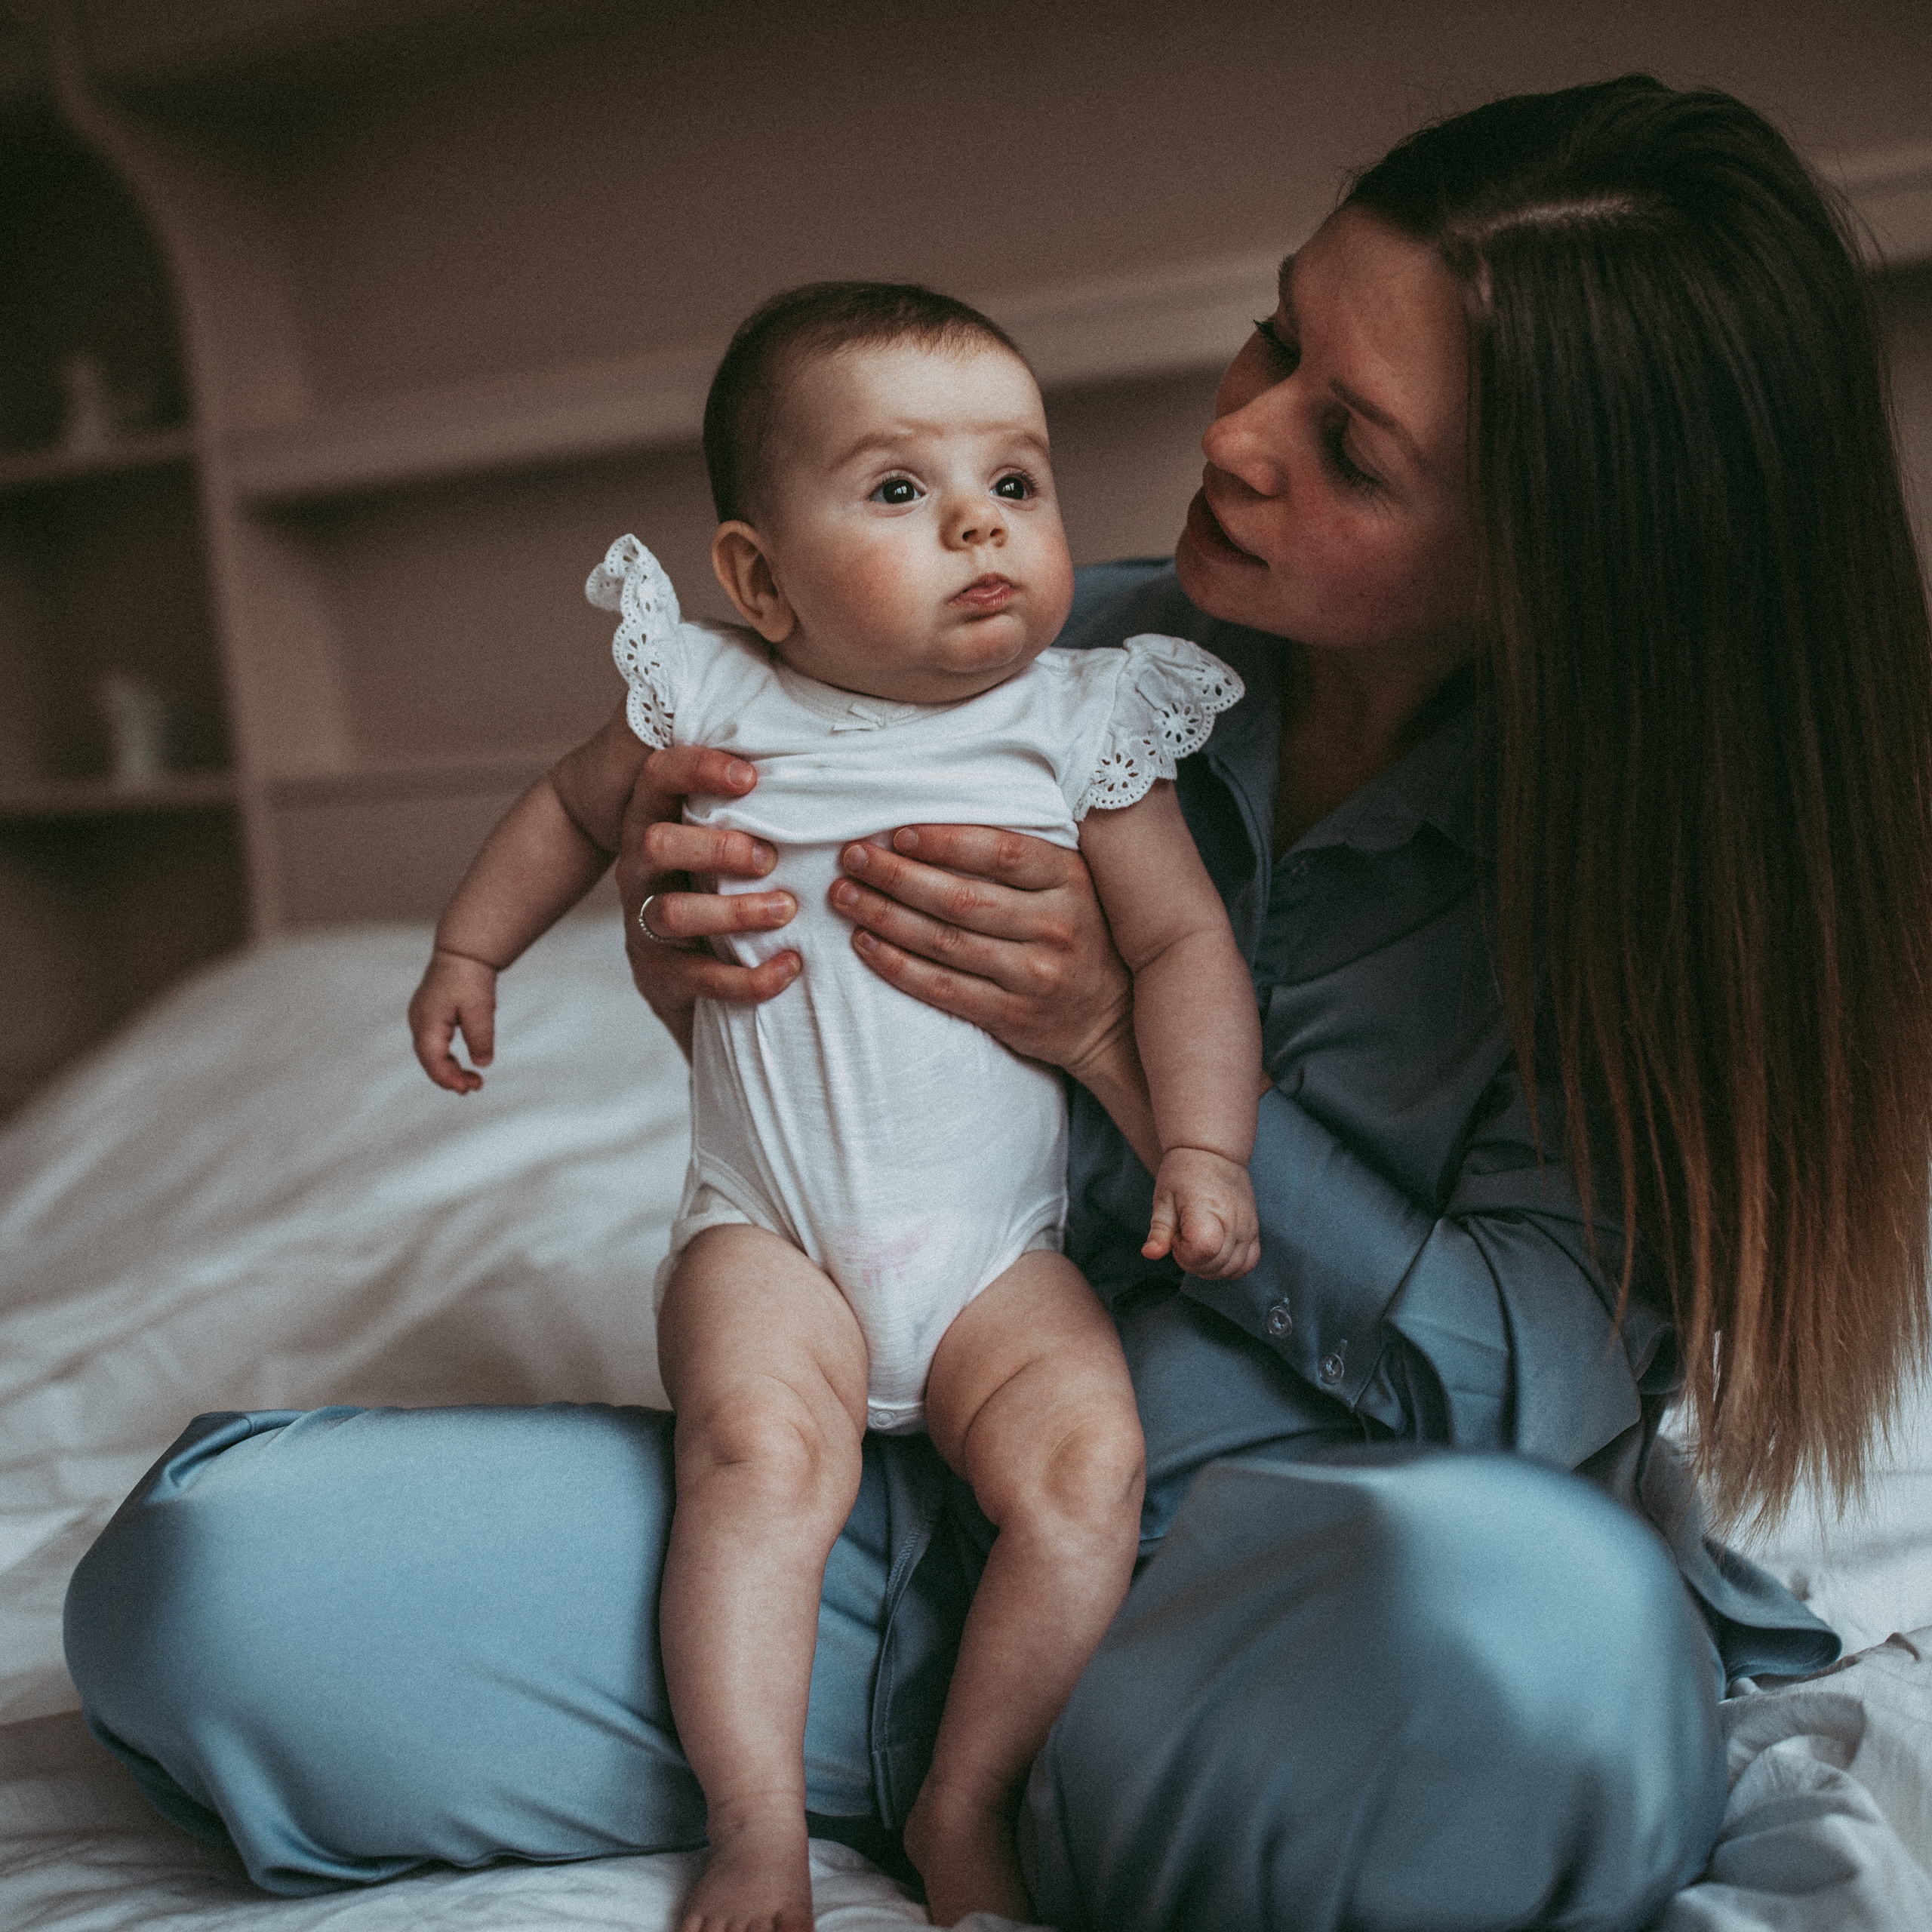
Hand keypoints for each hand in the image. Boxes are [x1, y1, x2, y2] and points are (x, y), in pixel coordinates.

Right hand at [409, 949, 498, 1093]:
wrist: (463, 952)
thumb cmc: (469, 977)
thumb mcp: (480, 1009)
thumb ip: (480, 1037)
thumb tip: (483, 1063)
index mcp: (427, 1021)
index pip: (432, 1059)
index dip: (447, 1078)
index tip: (466, 1088)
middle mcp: (418, 1022)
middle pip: (429, 1060)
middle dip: (449, 1078)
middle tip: (474, 1087)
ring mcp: (421, 1019)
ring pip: (430, 1054)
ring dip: (448, 1070)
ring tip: (472, 1082)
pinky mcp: (428, 1017)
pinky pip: (433, 1045)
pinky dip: (446, 1058)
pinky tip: (461, 1066)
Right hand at [613, 745, 800, 1053]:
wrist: (685, 977)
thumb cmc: (720, 887)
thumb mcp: (724, 841)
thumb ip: (753, 801)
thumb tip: (822, 750)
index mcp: (656, 821)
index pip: (659, 777)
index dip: (697, 769)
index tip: (751, 778)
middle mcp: (640, 869)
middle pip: (654, 843)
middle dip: (715, 847)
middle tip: (769, 858)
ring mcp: (644, 925)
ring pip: (672, 912)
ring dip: (734, 911)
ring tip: (786, 909)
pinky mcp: (659, 977)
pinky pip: (699, 979)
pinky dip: (750, 977)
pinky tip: (792, 966)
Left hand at [826, 825, 1133, 1080]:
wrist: (1111, 1019)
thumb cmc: (1078, 935)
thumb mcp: (1070, 886)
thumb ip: (1022, 859)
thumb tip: (934, 825)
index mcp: (1070, 879)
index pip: (999, 852)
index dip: (943, 841)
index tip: (896, 833)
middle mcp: (1057, 926)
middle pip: (961, 897)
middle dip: (896, 875)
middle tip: (852, 857)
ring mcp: (1035, 975)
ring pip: (944, 941)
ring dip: (884, 916)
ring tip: (844, 896)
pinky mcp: (1012, 1016)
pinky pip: (942, 988)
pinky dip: (896, 964)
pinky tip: (865, 944)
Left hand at [1144, 1146, 1260, 1277]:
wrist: (1214, 1153)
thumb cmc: (1184, 1173)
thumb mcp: (1163, 1198)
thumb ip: (1159, 1231)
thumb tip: (1150, 1254)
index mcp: (1207, 1210)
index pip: (1201, 1251)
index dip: (1183, 1253)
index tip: (1176, 1236)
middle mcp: (1233, 1221)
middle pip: (1215, 1265)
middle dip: (1193, 1262)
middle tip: (1184, 1237)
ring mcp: (1248, 1228)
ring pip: (1232, 1270)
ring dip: (1210, 1267)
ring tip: (1198, 1243)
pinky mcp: (1255, 1231)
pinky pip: (1249, 1263)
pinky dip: (1230, 1267)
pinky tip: (1215, 1252)